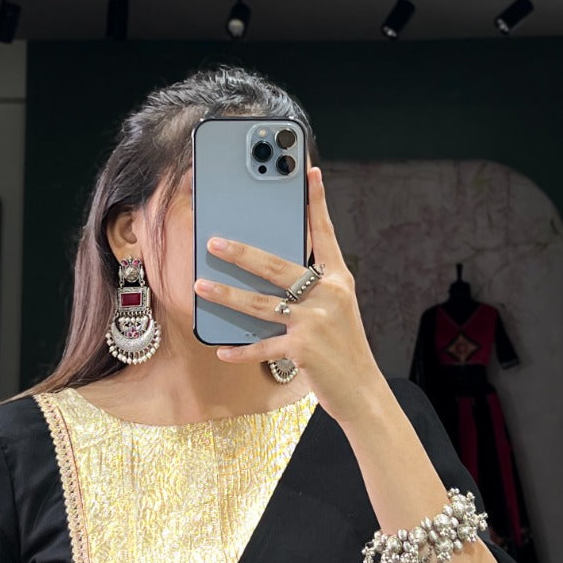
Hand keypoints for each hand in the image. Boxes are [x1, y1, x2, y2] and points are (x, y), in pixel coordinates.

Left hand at [193, 164, 393, 427]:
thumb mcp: (336, 311)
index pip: (325, 235)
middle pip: (276, 266)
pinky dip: (241, 351)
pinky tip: (222, 350)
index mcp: (338, 280)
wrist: (362, 391)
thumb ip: (311, 290)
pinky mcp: (303, 349)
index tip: (308, 172)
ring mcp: (315, 322)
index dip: (316, 203)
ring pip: (260, 304)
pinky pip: (262, 347)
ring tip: (201, 287)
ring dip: (226, 296)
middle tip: (213, 243)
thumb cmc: (344, 349)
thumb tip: (271, 279)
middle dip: (241, 253)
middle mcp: (328, 295)